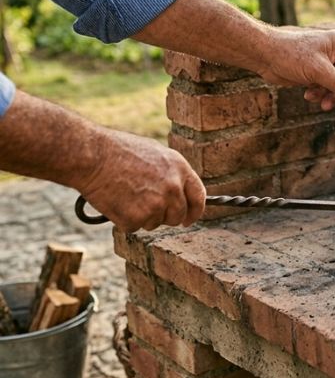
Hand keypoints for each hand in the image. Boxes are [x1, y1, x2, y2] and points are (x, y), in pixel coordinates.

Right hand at [77, 131, 205, 231]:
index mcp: (180, 169)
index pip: (198, 197)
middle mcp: (173, 189)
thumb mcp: (155, 153)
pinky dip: (124, 220)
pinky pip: (134, 227)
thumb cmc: (119, 151)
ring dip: (142, 216)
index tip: (188, 219)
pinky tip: (116, 202)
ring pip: (154, 223)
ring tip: (125, 196)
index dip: (195, 211)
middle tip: (145, 207)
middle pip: (177, 216)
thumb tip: (178, 189)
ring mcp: (156, 205)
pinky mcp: (136, 219)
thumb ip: (171, 172)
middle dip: (164, 216)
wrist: (92, 157)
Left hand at [258, 28, 334, 109]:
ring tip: (323, 103)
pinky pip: (325, 88)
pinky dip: (320, 94)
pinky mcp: (313, 74)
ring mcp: (323, 64)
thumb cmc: (291, 54)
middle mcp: (334, 53)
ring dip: (332, 96)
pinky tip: (309, 95)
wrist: (264, 56)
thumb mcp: (319, 71)